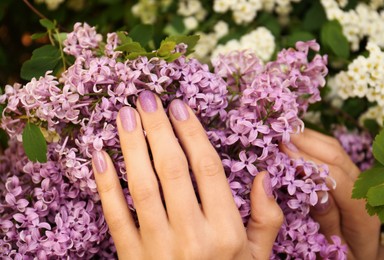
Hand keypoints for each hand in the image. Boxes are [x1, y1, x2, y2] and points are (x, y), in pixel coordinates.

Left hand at [91, 91, 282, 258]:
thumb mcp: (258, 258)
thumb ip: (267, 219)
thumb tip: (264, 177)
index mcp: (226, 232)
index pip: (207, 169)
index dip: (193, 133)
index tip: (179, 106)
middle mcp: (192, 235)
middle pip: (172, 169)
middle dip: (159, 129)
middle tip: (147, 97)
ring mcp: (157, 247)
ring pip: (142, 187)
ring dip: (132, 147)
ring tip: (125, 115)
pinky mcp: (132, 259)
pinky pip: (116, 217)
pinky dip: (105, 185)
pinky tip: (98, 156)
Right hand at [282, 129, 383, 259]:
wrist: (364, 251)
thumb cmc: (346, 253)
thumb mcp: (334, 246)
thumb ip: (328, 220)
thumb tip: (315, 190)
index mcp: (362, 211)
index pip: (336, 178)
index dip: (309, 161)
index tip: (283, 150)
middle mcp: (363, 188)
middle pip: (336, 155)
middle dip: (306, 141)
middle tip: (279, 133)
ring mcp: (357, 178)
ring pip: (334, 149)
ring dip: (308, 137)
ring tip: (283, 130)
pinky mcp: (348, 173)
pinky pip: (331, 151)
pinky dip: (312, 141)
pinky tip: (295, 138)